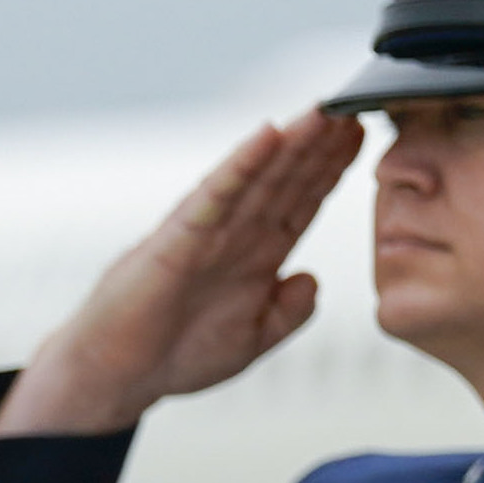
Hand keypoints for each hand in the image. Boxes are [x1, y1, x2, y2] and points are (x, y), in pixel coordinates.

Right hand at [0, 110, 365, 436]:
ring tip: (323, 110)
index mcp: (256, 254)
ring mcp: (208, 231)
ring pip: (258, 177)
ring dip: (291, 143)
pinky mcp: (179, 237)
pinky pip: (216, 194)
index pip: (303, 201)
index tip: (364, 137)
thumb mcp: (253, 338)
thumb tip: (314, 281)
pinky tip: (267, 136)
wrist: (119, 376)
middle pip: (287, 178)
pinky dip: (241, 164)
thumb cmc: (176, 354)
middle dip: (320, 145)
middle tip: (355, 106)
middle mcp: (235, 233)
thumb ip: (288, 312)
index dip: (333, 170)